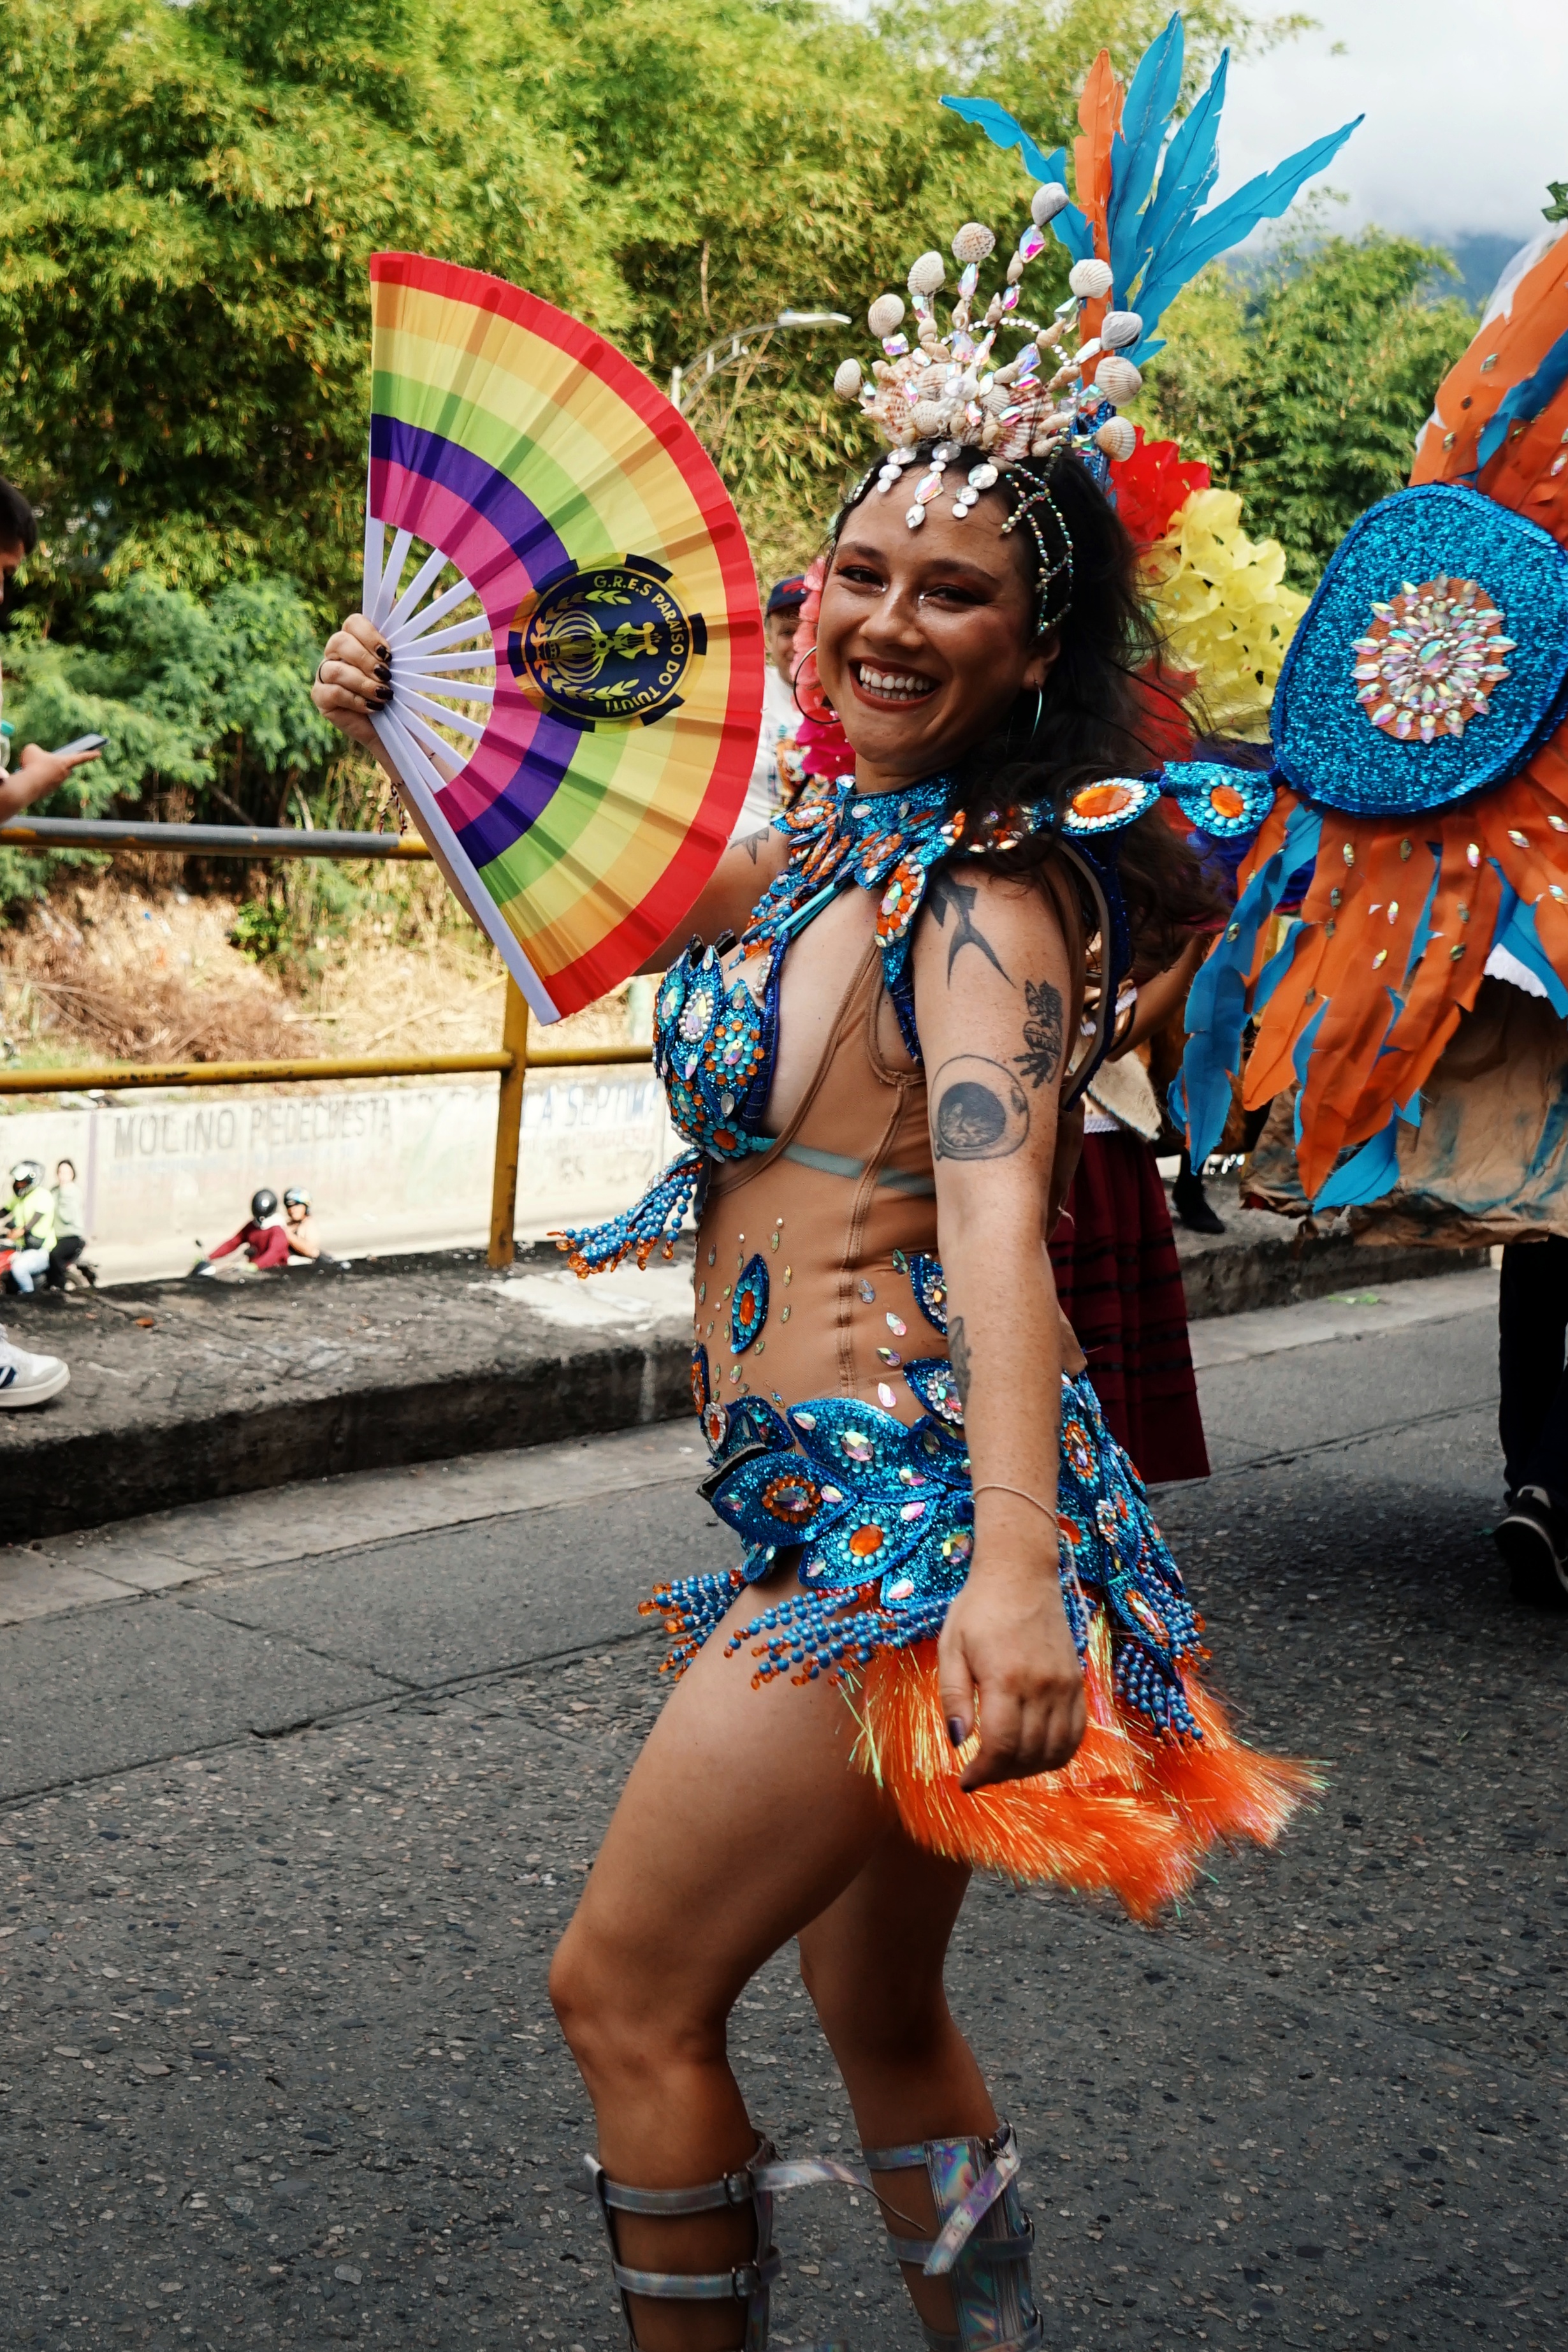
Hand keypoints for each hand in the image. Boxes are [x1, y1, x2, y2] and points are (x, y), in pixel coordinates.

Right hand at [0, 739, 101, 820]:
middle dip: (55, 763)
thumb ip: (36, 750)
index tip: (98, 753)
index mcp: (65, 762)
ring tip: (33, 768)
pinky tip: (30, 777)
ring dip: (44, 771)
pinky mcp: (49, 791)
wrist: (28, 785)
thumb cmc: (32, 764)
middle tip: (45, 760)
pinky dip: (38, 779)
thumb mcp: (32, 749)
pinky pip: (45, 783)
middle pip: (64, 766)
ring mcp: (58, 784)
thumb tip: (35, 756)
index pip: (80, 757)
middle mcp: (65, 774)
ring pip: (53, 775)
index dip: (90, 754)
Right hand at [311, 613, 392, 753]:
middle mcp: (336, 653)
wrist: (397, 728)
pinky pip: (332, 691)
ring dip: (363, 683)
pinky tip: (372, 707)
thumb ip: (394, 630)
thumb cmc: (399, 693)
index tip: (389, 653)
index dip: (370, 635)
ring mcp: (325, 674)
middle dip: (366, 659)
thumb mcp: (402, 662)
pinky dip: (355, 700)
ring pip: (335, 669)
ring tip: (384, 695)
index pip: (353, 623)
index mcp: (355, 639)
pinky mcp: (321, 697)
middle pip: (339, 642)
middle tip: (387, 675)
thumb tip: (391, 597)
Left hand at [937, 1506, 1085, 1789]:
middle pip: (1028, 1754)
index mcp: (1005, 1678)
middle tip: (981, 1773)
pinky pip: (1076, 1733)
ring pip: (1055, 1750)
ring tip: (1005, 1766)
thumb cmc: (977, 1608)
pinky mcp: (1077, 1682)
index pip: (1001, 1746)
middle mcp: (1041, 1686)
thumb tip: (959, 1742)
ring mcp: (1065, 1685)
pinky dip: (1058, 1754)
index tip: (966, 1780)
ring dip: (1029, 1769)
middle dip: (1001, 1774)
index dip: (983, 1772)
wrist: (1020, 1573)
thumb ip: (953, 1697)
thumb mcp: (951, 1647)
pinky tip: (1035, 1754)